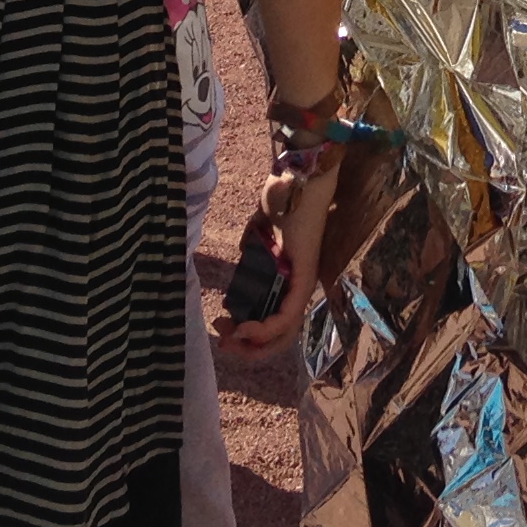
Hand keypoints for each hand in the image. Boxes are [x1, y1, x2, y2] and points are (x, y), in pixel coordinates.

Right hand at [222, 159, 337, 354]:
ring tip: (229, 337)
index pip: (274, 322)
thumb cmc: (282, 201)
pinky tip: (244, 329)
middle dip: (248, 346)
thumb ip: (251, 253)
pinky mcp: (304, 278)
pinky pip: (287, 316)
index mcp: (288, 280)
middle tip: (223, 342)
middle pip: (279, 336)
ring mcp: (303, 284)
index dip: (249, 333)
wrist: (297, 179)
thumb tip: (241, 259)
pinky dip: (265, 329)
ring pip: (284, 333)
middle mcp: (298, 288)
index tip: (223, 327)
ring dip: (253, 342)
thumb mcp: (258, 234)